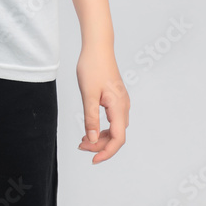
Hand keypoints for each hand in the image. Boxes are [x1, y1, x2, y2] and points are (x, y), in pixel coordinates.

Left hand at [76, 43, 129, 163]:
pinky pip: (113, 119)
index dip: (106, 152)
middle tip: (81, 146)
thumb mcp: (88, 94)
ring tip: (84, 139)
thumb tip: (93, 140)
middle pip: (117, 136)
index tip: (93, 160)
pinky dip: (103, 127)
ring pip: (115, 128)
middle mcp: (124, 106)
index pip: (118, 139)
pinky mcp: (116, 98)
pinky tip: (91, 127)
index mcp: (118, 107)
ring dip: (101, 137)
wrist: (98, 46)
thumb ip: (91, 118)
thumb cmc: (92, 66)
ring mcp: (121, 102)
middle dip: (100, 145)